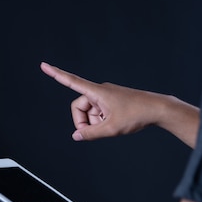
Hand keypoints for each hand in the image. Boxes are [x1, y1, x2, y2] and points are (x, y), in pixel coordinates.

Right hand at [40, 62, 162, 140]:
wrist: (157, 109)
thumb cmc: (136, 115)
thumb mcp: (111, 128)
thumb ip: (91, 134)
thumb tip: (77, 136)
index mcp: (97, 92)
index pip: (71, 81)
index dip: (56, 74)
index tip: (43, 65)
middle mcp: (100, 91)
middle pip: (79, 107)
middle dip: (83, 122)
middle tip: (93, 133)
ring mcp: (106, 97)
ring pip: (90, 112)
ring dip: (95, 123)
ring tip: (110, 127)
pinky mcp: (112, 102)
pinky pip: (100, 113)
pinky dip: (102, 121)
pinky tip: (115, 125)